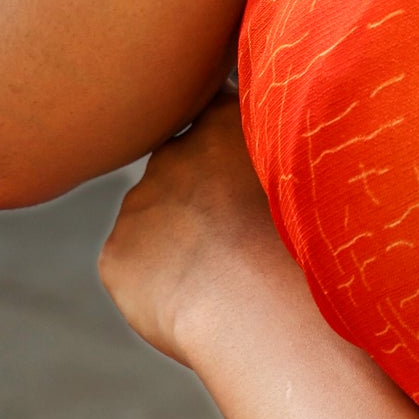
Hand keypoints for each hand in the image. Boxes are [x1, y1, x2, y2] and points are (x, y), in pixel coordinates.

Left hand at [97, 99, 288, 366]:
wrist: (258, 302)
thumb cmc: (299, 239)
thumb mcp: (301, 173)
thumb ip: (274, 147)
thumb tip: (264, 150)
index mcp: (220, 123)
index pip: (215, 116)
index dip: (227, 149)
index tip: (245, 176)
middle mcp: (172, 154)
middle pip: (179, 169)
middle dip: (196, 195)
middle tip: (233, 235)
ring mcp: (139, 204)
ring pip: (153, 220)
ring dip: (176, 239)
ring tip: (219, 276)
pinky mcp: (117, 254)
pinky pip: (134, 267)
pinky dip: (156, 282)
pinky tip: (192, 300)